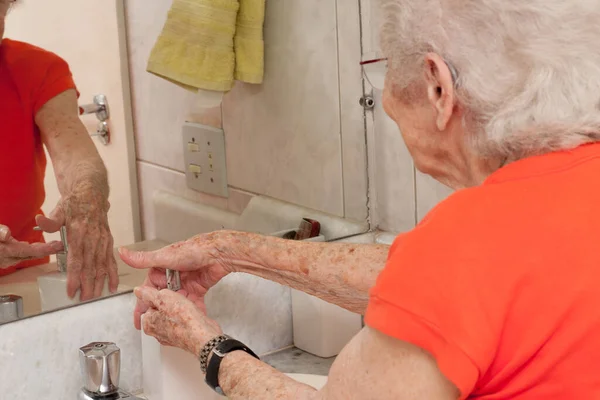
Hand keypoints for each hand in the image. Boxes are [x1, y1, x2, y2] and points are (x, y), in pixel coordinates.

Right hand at [0, 224, 62, 268]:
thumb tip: (6, 234)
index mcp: (4, 251)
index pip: (27, 251)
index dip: (44, 249)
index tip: (57, 246)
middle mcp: (7, 258)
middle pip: (32, 254)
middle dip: (48, 250)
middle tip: (63, 245)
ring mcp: (8, 259)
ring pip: (29, 255)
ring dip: (44, 250)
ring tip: (58, 245)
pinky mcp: (9, 256)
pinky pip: (25, 254)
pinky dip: (36, 250)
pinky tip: (45, 247)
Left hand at [36, 194, 117, 299]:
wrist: (92, 194)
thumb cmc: (74, 204)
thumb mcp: (59, 210)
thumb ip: (51, 220)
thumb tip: (40, 222)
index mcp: (80, 232)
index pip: (77, 260)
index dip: (75, 277)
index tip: (72, 292)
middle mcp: (94, 238)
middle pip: (91, 267)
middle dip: (88, 286)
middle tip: (84, 301)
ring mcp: (103, 241)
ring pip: (102, 266)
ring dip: (99, 283)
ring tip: (94, 297)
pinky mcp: (109, 242)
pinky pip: (112, 261)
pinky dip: (113, 274)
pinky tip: (111, 287)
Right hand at [119, 231, 247, 328]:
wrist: (217, 254)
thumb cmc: (191, 251)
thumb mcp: (164, 257)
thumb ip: (142, 259)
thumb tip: (121, 252)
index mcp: (160, 270)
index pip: (148, 291)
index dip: (143, 306)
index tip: (139, 321)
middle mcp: (171, 278)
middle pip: (162, 300)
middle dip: (159, 313)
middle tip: (156, 328)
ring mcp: (184, 284)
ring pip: (176, 303)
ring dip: (175, 313)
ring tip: (172, 326)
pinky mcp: (197, 290)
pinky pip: (192, 304)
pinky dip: (192, 311)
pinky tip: (191, 321)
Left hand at [134, 286, 222, 355]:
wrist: (202, 334)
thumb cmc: (183, 320)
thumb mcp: (163, 298)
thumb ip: (149, 294)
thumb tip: (139, 291)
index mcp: (148, 324)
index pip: (148, 305)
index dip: (159, 296)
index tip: (166, 293)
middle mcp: (157, 332)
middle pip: (161, 310)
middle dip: (170, 302)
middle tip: (178, 297)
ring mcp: (171, 335)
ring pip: (173, 315)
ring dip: (180, 307)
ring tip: (188, 304)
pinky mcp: (183, 336)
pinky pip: (183, 321)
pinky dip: (188, 315)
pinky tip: (194, 312)